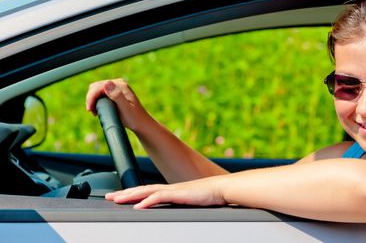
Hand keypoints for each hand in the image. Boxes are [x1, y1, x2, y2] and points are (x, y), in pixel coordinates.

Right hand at [86, 79, 150, 131]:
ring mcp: (116, 88)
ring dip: (92, 100)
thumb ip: (117, 95)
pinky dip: (96, 101)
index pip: (99, 86)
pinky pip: (100, 94)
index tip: (90, 109)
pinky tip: (97, 109)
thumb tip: (107, 83)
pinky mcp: (115, 94)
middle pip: (96, 86)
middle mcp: (119, 84)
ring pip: (96, 90)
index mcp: (121, 86)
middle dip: (91, 98)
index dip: (92, 97)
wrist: (141, 124)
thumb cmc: (135, 118)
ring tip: (94, 111)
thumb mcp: (125, 108)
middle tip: (91, 111)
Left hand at [105, 177, 226, 208]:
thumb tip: (173, 211)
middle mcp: (169, 188)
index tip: (120, 196)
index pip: (147, 191)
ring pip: (146, 191)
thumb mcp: (190, 202)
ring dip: (131, 195)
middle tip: (109, 197)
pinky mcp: (178, 194)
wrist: (221, 189)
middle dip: (124, 194)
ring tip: (117, 199)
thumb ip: (180, 204)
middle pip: (142, 190)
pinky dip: (147, 201)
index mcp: (171, 190)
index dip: (132, 193)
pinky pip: (159, 197)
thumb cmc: (210, 196)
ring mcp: (173, 190)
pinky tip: (138, 205)